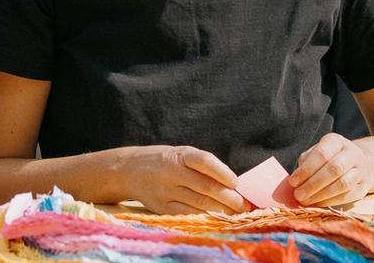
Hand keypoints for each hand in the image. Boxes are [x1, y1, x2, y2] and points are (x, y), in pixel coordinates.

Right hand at [120, 146, 246, 214]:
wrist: (129, 170)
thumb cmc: (164, 161)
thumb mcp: (180, 155)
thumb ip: (202, 167)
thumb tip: (232, 185)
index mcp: (179, 155)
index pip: (205, 161)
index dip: (223, 172)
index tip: (237, 183)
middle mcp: (172, 172)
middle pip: (206, 187)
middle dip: (229, 198)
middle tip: (244, 205)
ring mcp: (165, 191)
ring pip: (200, 203)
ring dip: (221, 210)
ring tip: (236, 214)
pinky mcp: (161, 207)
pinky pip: (187, 214)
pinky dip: (204, 217)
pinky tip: (216, 218)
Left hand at [288, 134, 370, 206]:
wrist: (357, 164)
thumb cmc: (328, 159)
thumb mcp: (315, 155)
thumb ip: (305, 164)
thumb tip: (294, 182)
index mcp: (337, 141)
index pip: (322, 154)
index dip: (306, 169)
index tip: (293, 182)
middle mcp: (352, 153)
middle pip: (334, 169)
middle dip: (313, 184)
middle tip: (298, 195)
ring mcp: (361, 170)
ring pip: (343, 184)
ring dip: (321, 195)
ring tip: (306, 201)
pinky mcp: (364, 186)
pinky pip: (347, 196)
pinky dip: (330, 201)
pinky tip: (317, 203)